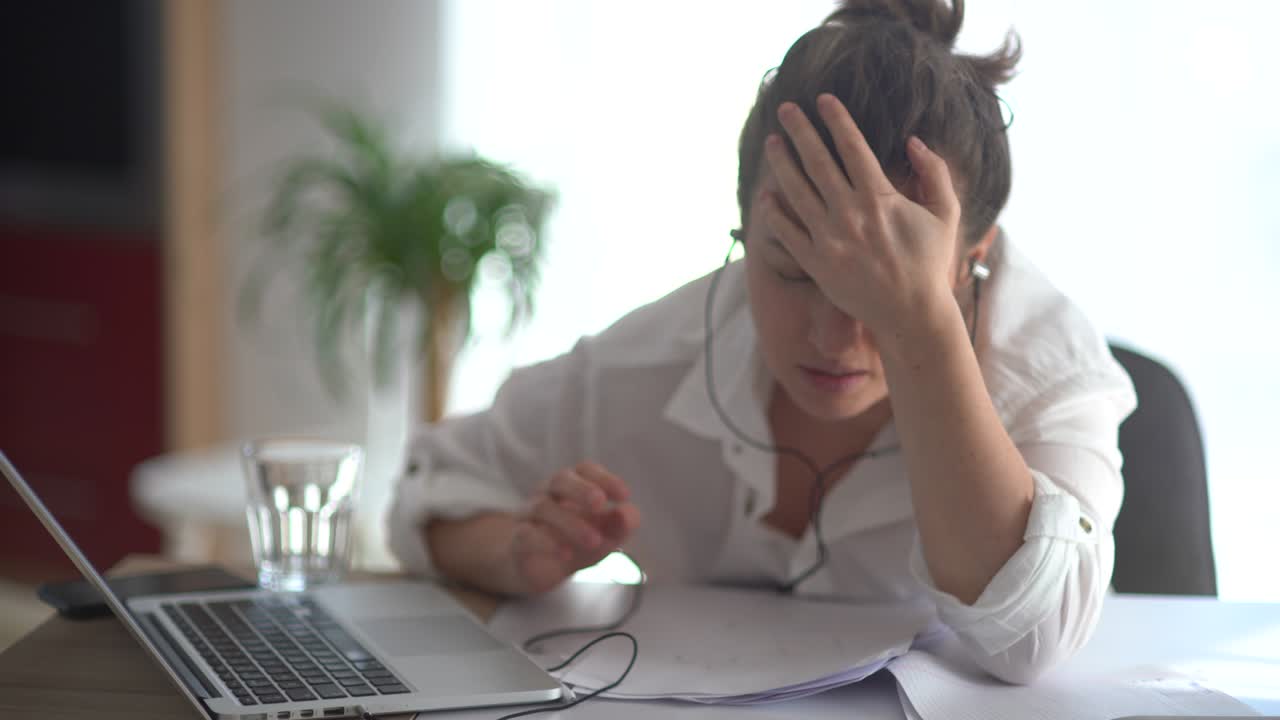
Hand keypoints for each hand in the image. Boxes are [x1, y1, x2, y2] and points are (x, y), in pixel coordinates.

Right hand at [506, 462, 640, 593]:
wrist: (543, 569)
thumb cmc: (579, 541)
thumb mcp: (606, 536)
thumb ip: (621, 524)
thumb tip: (629, 512)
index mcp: (573, 485)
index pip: (585, 470)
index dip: (604, 478)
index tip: (624, 495)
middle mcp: (549, 493)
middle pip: (560, 479)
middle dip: (581, 490)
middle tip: (600, 505)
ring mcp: (530, 514)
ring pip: (543, 507)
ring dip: (571, 523)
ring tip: (594, 541)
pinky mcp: (518, 539)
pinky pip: (526, 534)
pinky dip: (547, 542)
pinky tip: (567, 554)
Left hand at [762, 94, 961, 340]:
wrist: (911, 314)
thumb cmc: (929, 262)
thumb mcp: (945, 214)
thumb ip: (935, 174)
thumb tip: (914, 141)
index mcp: (881, 198)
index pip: (852, 147)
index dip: (836, 120)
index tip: (823, 99)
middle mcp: (851, 215)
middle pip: (818, 162)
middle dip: (800, 131)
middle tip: (785, 109)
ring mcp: (830, 239)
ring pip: (797, 192)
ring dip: (782, 163)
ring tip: (772, 142)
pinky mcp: (817, 263)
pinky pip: (788, 232)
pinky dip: (775, 212)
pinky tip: (767, 194)